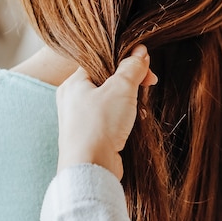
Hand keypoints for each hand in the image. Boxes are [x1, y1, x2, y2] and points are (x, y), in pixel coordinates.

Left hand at [56, 45, 157, 178]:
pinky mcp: (90, 136)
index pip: (102, 61)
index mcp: (74, 83)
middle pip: (107, 81)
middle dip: (131, 84)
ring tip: (139, 109)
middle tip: (148, 85)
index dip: (125, 62)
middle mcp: (73, 100)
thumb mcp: (121, 89)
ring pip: (110, 101)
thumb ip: (131, 68)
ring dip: (129, 103)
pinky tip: (135, 123)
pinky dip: (124, 119)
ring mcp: (80, 119)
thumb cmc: (99, 126)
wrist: (90, 168)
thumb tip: (139, 52)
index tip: (145, 69)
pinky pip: (110, 119)